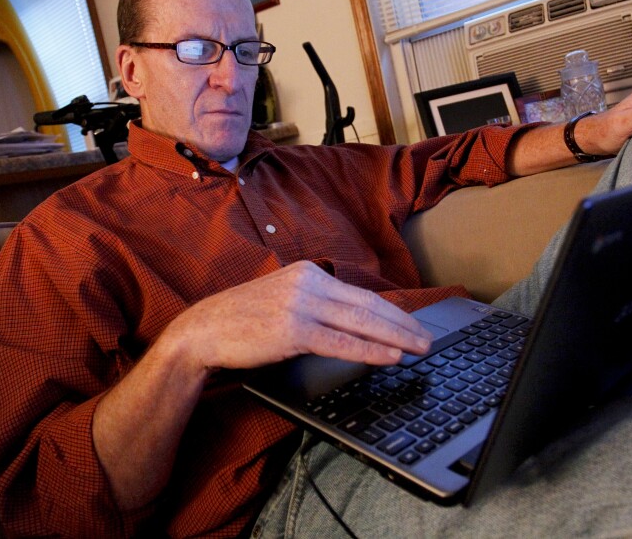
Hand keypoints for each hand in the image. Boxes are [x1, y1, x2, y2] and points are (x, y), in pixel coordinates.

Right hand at [167, 260, 433, 371]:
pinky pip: (341, 342)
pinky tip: (390, 357)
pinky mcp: (292, 329)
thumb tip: (354, 321)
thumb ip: (316, 305)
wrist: (204, 330)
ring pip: (361, 322)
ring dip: (396, 337)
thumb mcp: (284, 300)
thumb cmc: (243, 321)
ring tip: (419, 349)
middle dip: (403, 324)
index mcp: (309, 273)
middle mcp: (309, 283)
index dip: (393, 311)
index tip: (413, 324)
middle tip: (427, 339)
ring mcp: (301, 305)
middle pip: (368, 305)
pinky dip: (370, 350)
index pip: (361, 294)